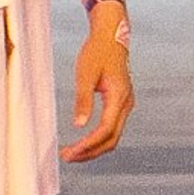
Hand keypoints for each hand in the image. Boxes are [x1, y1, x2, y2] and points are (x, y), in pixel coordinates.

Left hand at [61, 12, 133, 161]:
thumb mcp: (86, 73)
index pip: (105, 131)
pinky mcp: (121, 103)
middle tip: (67, 157)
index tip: (70, 153)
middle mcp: (126, 104)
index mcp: (118, 97)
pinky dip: (98, 139)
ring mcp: (125, 104)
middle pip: (111, 139)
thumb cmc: (97, 52)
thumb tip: (78, 125)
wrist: (111, 36)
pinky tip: (83, 140)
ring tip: (73, 152)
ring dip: (94, 148)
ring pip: (113, 136)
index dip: (88, 145)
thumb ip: (83, 100)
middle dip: (90, 152)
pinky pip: (112, 128)